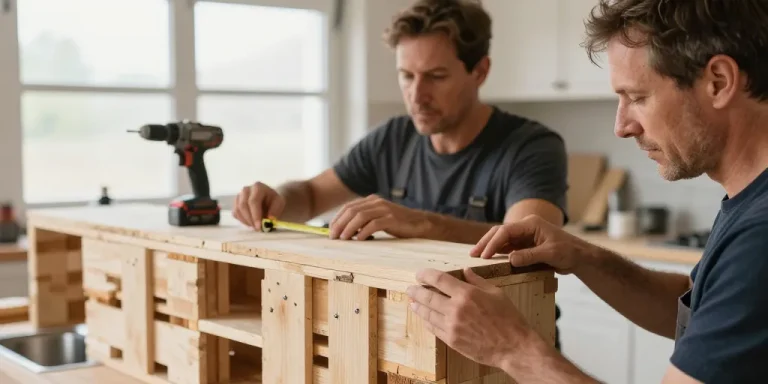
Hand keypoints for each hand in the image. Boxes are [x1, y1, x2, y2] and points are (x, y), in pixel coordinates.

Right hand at [233, 182, 285, 230]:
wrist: (268, 199)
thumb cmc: (273, 201)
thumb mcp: (279, 203)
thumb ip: (275, 210)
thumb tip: (269, 218)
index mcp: (258, 187)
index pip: (253, 201)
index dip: (255, 215)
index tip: (259, 226)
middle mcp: (246, 189)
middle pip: (243, 205)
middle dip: (250, 219)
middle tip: (257, 229)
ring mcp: (239, 196)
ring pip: (237, 210)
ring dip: (246, 221)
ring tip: (255, 227)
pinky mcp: (236, 203)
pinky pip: (235, 213)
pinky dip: (242, 221)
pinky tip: (250, 224)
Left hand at [328, 194, 430, 239]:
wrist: (420, 224)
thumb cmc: (398, 224)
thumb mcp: (378, 219)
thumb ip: (364, 221)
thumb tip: (345, 231)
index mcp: (372, 200)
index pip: (349, 207)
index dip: (337, 218)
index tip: (331, 231)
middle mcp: (377, 202)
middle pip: (352, 211)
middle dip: (340, 224)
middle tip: (333, 236)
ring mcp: (385, 209)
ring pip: (360, 216)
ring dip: (349, 228)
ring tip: (343, 238)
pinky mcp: (392, 218)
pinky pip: (373, 224)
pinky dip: (364, 232)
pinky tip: (359, 239)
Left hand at [406, 268, 538, 369]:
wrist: (513, 346)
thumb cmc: (509, 318)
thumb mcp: (496, 293)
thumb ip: (477, 281)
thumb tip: (465, 270)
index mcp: (467, 294)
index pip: (439, 280)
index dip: (425, 275)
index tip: (419, 274)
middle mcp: (456, 309)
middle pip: (427, 297)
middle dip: (416, 291)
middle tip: (410, 288)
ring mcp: (452, 326)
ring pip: (427, 314)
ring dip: (418, 306)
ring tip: (413, 302)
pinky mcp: (452, 340)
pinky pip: (433, 328)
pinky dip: (427, 321)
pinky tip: (424, 318)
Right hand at [469, 215, 592, 274]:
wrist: (581, 257)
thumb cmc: (569, 252)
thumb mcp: (550, 254)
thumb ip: (530, 256)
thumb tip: (510, 259)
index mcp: (531, 224)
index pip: (506, 231)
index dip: (493, 243)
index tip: (484, 255)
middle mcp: (526, 227)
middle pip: (500, 232)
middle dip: (486, 242)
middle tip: (473, 254)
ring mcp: (526, 235)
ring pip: (503, 239)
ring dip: (490, 247)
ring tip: (477, 257)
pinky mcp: (527, 244)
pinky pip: (509, 247)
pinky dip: (499, 252)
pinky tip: (491, 259)